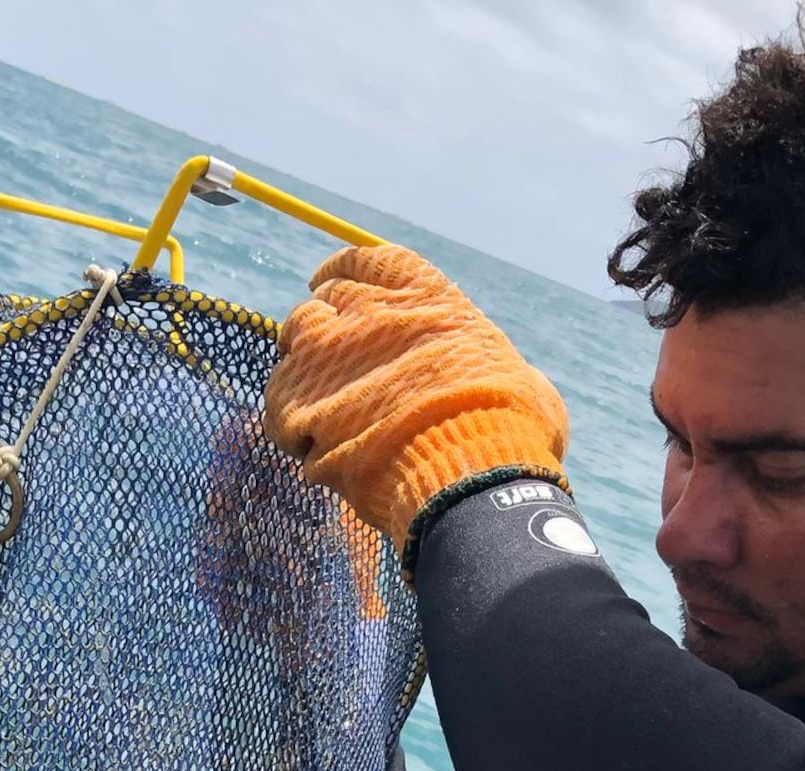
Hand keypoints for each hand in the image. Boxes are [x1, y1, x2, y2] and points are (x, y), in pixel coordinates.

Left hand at [263, 245, 569, 553]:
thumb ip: (499, 372)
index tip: (330, 283)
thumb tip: (521, 385)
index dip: (343, 273)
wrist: (469, 474)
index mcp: (428, 297)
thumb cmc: (509, 431)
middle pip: (323, 301)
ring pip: (294, 340)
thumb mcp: (525, 383)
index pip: (367, 262)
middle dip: (323, 326)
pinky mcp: (301, 403)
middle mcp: (371, 311)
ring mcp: (329, 353)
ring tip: (319, 401)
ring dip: (302, 367)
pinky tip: (313, 447)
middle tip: (330, 360)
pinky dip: (291, 424)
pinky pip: (279, 405)